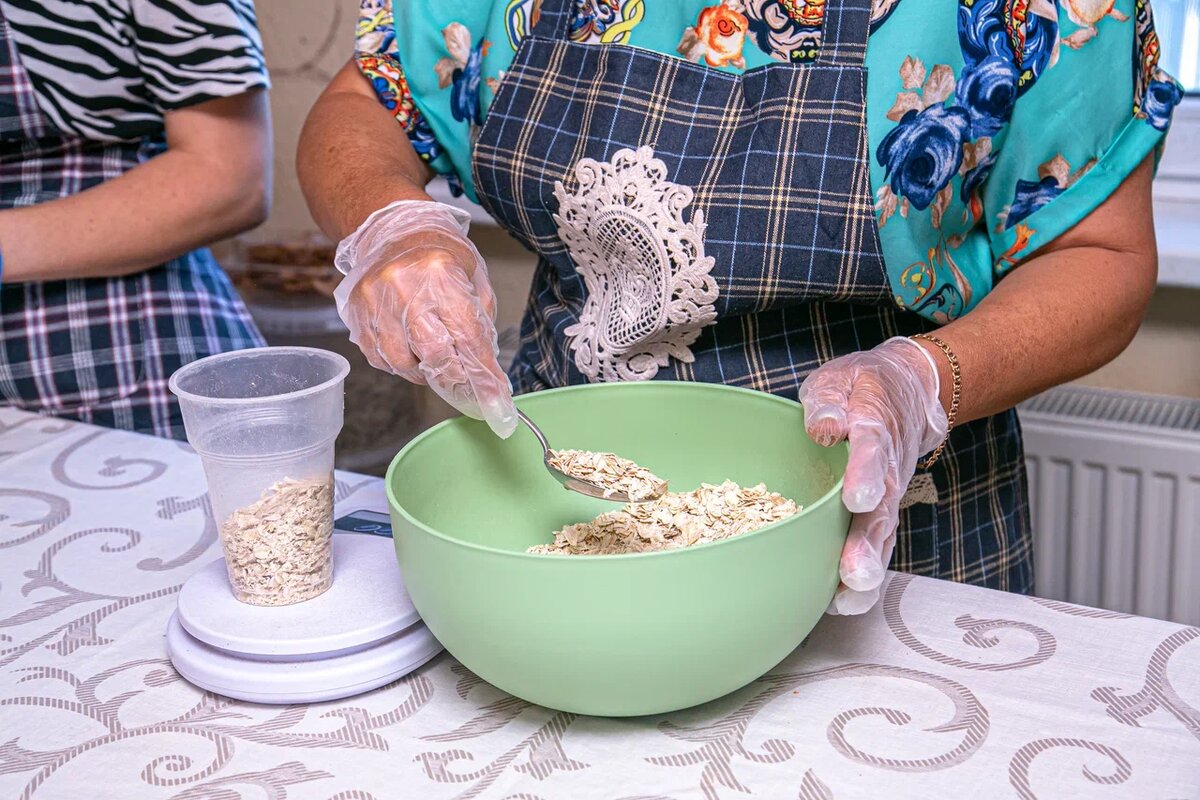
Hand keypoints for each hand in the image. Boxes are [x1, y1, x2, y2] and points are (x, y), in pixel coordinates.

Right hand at [334, 200, 517, 437]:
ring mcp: (375, 301)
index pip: (466, 336)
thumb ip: (480, 320)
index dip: (483, 374)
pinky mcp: (357, 313)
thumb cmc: (438, 252)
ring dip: (423, 371)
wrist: (390, 228)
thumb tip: (488, 367)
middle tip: (466, 388)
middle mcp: (404, 287)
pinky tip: (409, 350)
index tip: (496, 401)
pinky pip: (378, 357)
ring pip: (400, 362)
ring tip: (435, 359)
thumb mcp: (473, 275)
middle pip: (432, 354)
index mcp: (440, 274)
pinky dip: (398, 363)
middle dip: (454, 379)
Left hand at [799, 337, 947, 614]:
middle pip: (880, 512)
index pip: (873, 452)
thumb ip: (829, 401)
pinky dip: (860, 579)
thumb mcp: (840, 380)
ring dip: (866, 570)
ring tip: (849, 597)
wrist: (906, 394)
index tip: (858, 497)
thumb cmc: (860, 390)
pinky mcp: (878, 516)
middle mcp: (886, 472)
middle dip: (866, 545)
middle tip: (856, 573)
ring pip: (880, 539)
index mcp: (874, 430)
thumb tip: (824, 426)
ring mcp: (886, 498)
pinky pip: (873, 549)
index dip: (866, 475)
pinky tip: (838, 604)